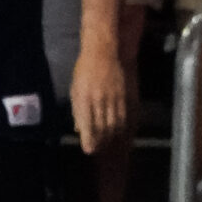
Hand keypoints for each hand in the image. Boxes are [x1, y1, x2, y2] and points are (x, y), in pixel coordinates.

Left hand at [69, 35, 128, 154]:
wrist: (103, 51)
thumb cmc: (84, 70)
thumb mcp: (75, 89)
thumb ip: (77, 110)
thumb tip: (79, 129)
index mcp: (85, 98)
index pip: (88, 124)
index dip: (89, 140)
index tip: (88, 150)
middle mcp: (101, 100)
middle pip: (103, 128)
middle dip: (101, 142)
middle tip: (98, 150)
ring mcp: (115, 98)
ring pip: (116, 125)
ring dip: (112, 137)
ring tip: (109, 145)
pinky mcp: (126, 95)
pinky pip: (127, 117)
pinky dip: (124, 128)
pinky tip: (122, 135)